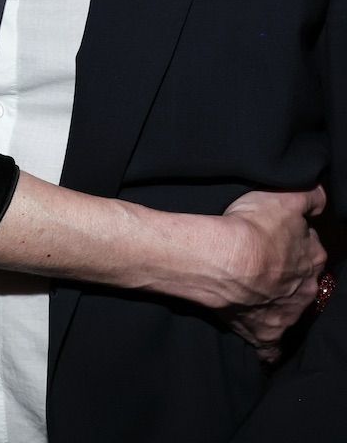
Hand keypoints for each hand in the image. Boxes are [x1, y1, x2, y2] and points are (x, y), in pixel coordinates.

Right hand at [216, 186, 326, 362]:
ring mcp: (288, 315)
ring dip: (280, 304)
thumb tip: (320, 201)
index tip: (275, 236)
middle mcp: (307, 289)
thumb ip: (309, 196)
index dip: (292, 240)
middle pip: (302, 280)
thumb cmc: (253, 226)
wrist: (224, 261)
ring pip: (291, 310)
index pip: (309, 247)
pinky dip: (269, 348)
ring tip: (257, 294)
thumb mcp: (285, 196)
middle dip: (290, 275)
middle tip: (266, 264)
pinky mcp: (266, 334)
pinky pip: (271, 348)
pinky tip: (264, 346)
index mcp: (313, 257)